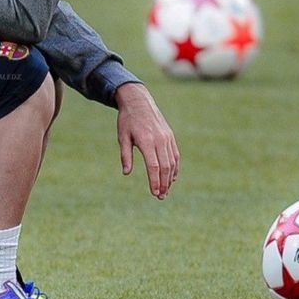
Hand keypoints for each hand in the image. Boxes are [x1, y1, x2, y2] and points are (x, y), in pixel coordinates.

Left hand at [116, 83, 179, 198]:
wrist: (139, 101)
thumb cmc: (127, 120)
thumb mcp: (122, 137)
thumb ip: (125, 155)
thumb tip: (126, 173)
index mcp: (146, 140)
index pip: (153, 166)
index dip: (154, 181)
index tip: (154, 193)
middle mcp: (159, 140)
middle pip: (165, 166)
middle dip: (164, 184)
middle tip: (160, 197)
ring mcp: (167, 138)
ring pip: (172, 162)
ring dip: (170, 178)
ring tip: (165, 191)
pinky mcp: (170, 136)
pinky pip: (175, 155)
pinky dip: (175, 167)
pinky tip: (172, 178)